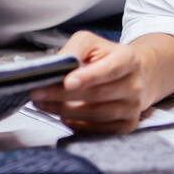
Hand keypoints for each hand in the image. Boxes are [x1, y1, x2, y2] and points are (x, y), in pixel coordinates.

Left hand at [30, 31, 151, 133]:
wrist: (135, 75)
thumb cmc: (107, 57)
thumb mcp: (91, 43)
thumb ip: (73, 49)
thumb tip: (55, 65)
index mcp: (127, 60)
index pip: (108, 70)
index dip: (87, 77)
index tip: (67, 82)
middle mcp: (134, 85)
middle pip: (96, 94)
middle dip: (62, 95)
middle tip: (37, 93)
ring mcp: (132, 107)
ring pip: (96, 115)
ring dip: (65, 111)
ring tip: (43, 104)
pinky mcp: (127, 124)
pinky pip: (99, 130)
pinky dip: (78, 125)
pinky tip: (63, 116)